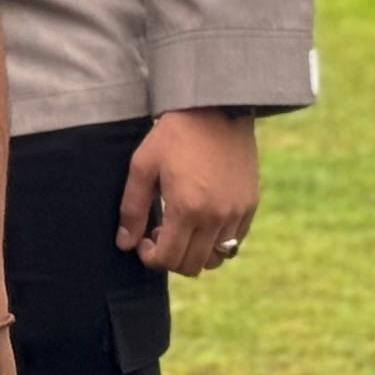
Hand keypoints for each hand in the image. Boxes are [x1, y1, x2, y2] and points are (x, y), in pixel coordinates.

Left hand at [115, 108, 261, 275]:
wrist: (216, 108)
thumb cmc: (174, 135)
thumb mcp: (143, 165)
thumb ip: (132, 209)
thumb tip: (125, 244)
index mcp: (186, 208)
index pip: (168, 259)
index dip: (150, 258)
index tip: (143, 241)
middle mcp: (216, 217)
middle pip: (192, 265)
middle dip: (170, 258)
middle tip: (160, 234)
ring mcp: (236, 213)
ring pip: (216, 258)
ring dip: (195, 252)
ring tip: (183, 228)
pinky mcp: (250, 205)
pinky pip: (235, 242)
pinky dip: (216, 241)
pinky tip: (202, 219)